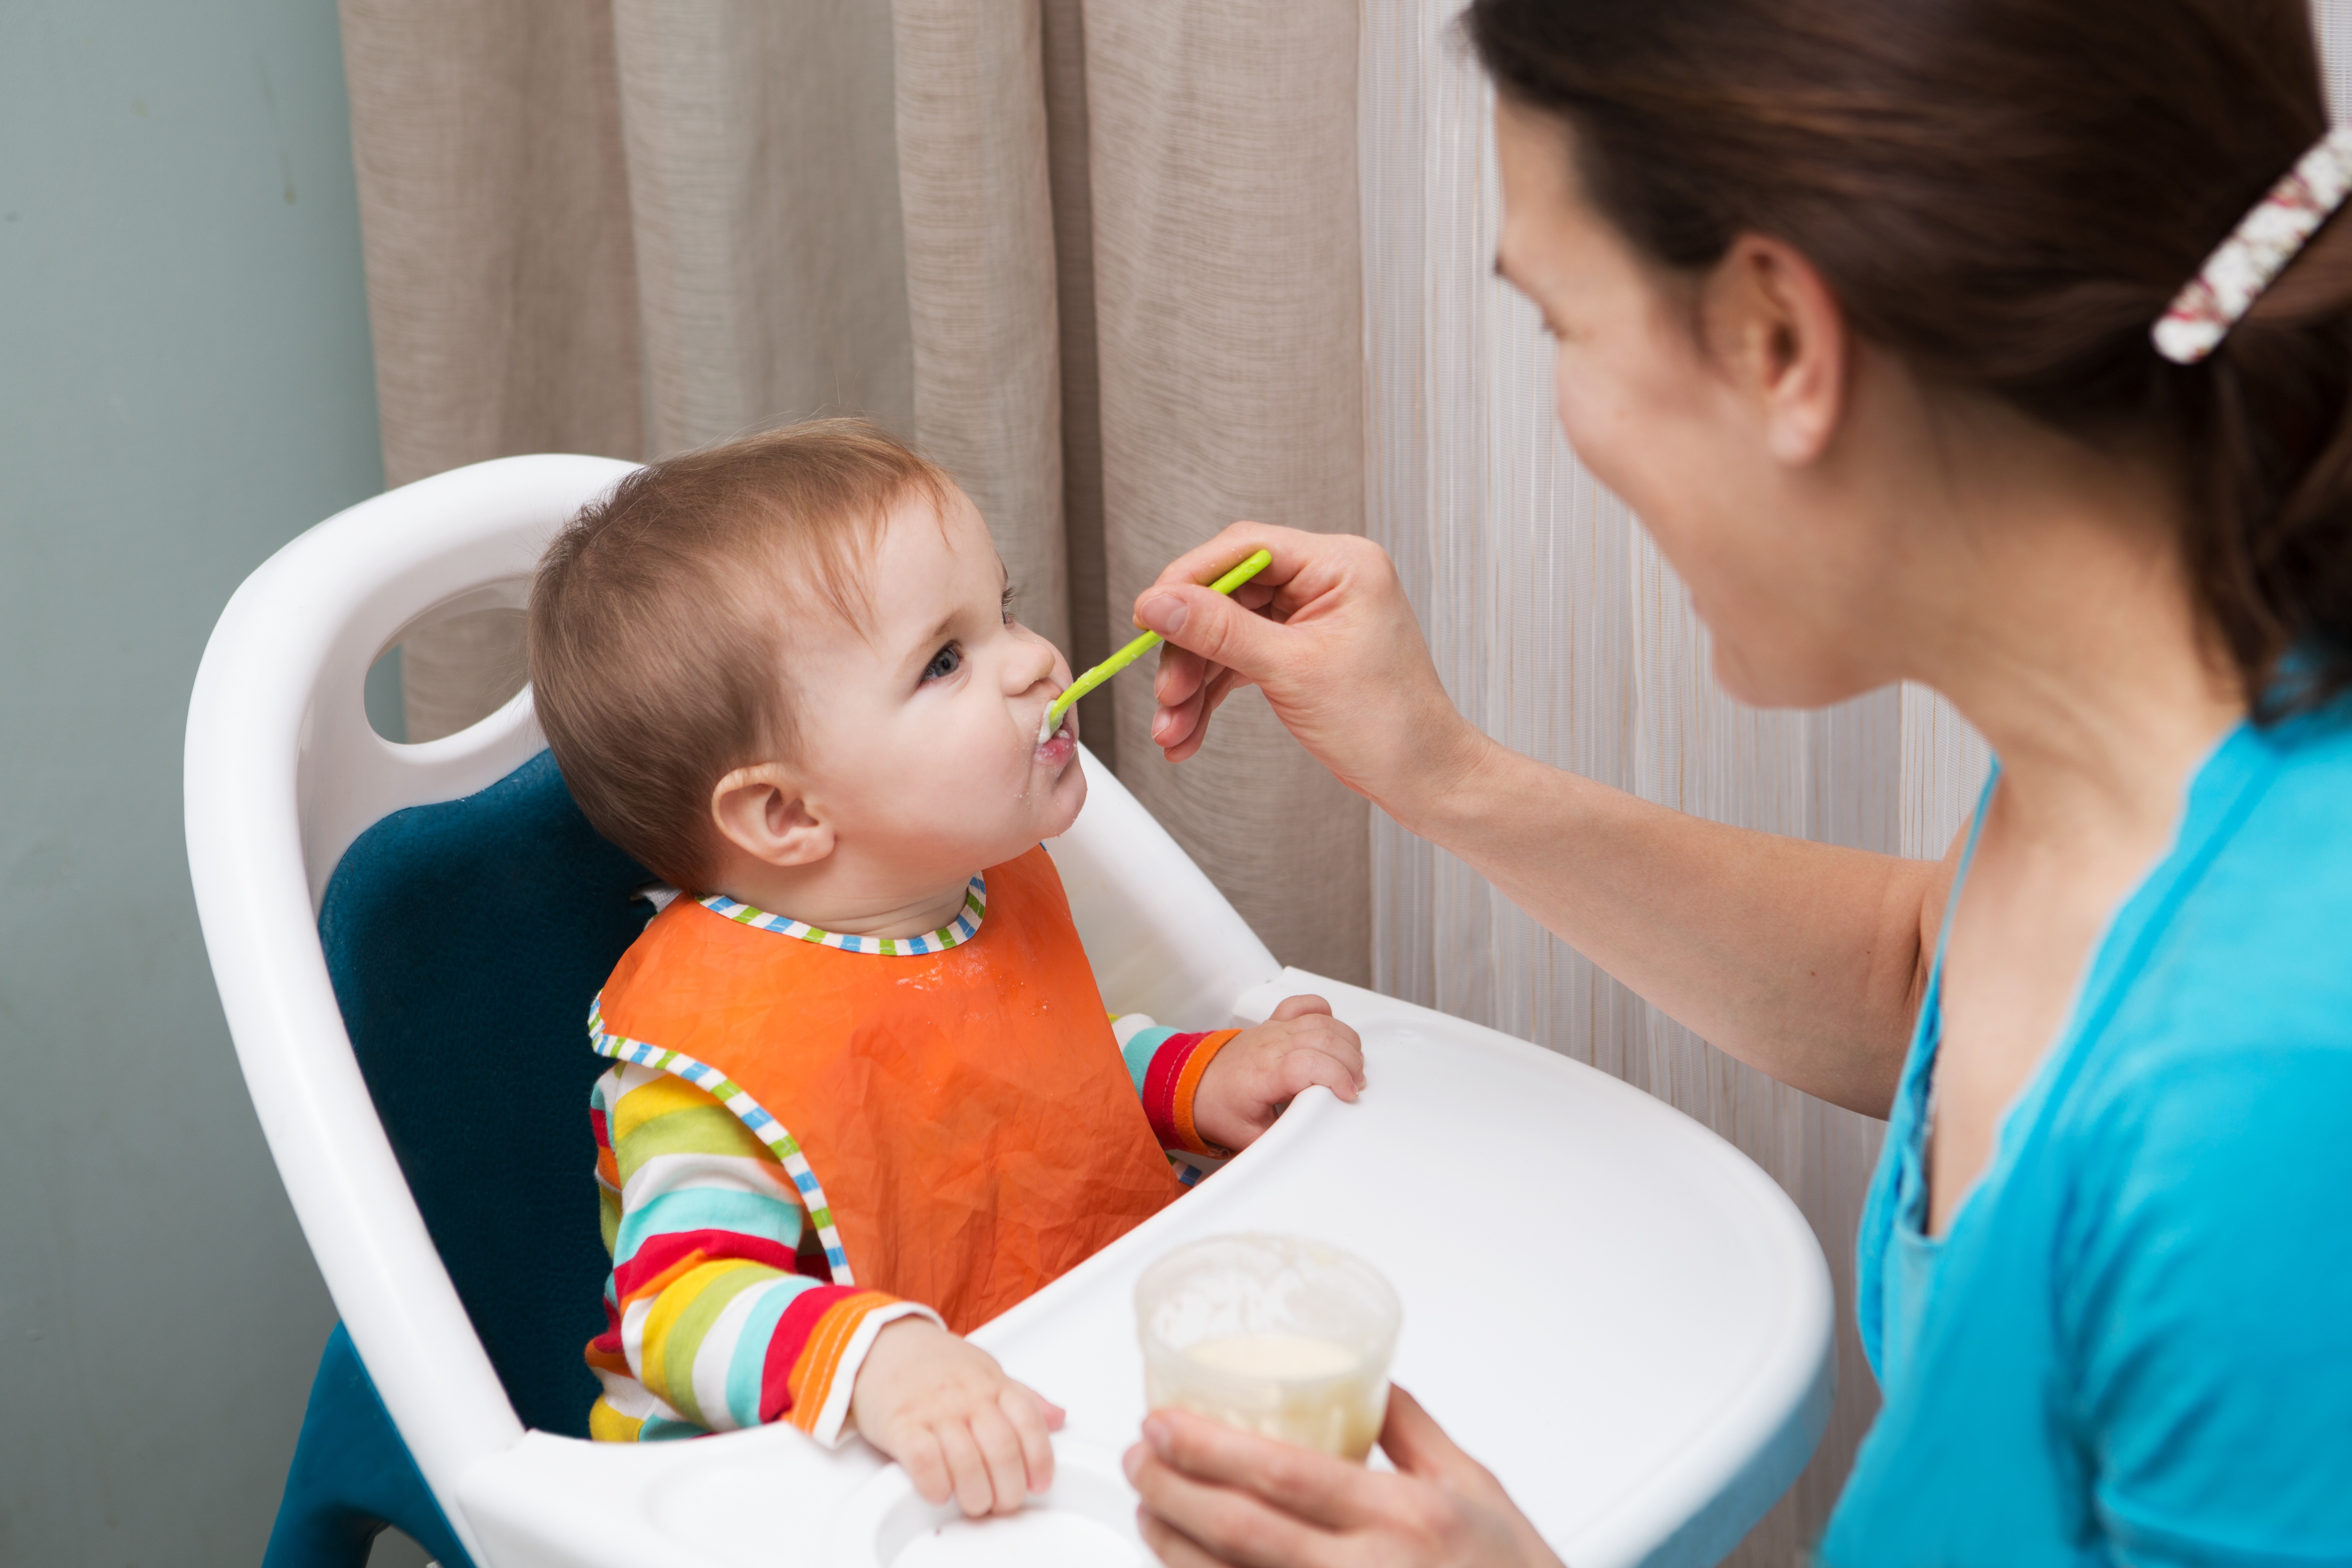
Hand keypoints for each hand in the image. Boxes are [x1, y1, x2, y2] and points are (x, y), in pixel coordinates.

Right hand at [850, 1316, 1064, 1517]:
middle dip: (1009, 1489)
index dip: (1040, 1460)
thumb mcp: (985, 1370)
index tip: (1039, 1485)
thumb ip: (1022, 1398)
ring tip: (976, 1503)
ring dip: (976, 1495)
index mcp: (992, 1384)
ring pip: (967, 1462)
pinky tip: (940, 1492)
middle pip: (1002, 1450)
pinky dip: (936, 1485)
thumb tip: (1058, 1417)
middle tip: (1004, 1503)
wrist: (880, 1345)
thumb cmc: (935, 1362)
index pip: (1029, 1423)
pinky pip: (925, 1461)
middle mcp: (967, 1397)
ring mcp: (934, 1410)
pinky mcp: (901, 1424)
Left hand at [1125, 1388, 1561, 1567]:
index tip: (1163, 1423)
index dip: (1210, 1448)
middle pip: (1242, 1534)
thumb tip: (1369, 1383)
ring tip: (1150, 1511)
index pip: (1284, 1477)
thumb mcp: (1477, 1488)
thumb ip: (1414, 1433)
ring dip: (1175, 1550)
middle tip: (1141, 1459)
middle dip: (1174, 1492)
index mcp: (1405, 1519)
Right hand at [1134, 526, 1489, 832]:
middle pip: (1227, 596)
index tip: (1149, 616)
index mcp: (1340, 564)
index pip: (1243, 548)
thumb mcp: (1292, 671)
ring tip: (1173, 729)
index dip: (1188, 580)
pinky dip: (1212, 696)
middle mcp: (1326, 582)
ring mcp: (1311, 618)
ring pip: (1226, 635)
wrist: (1423, 778)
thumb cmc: (1388, 723)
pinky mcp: (1300, 652)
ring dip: (1194, 684)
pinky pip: (1240, 662)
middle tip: (1165, 693)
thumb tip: (1160, 602)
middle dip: (1188, 651)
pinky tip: (1190, 730)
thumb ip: (1220, 632)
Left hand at [1191, 995, 1365, 1151]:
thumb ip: (1282, 1140)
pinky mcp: (1276, 1023)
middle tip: (1354, 1085)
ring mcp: (1274, 1031)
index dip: (1336, 1077)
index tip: (1348, 1095)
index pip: (1309, 1064)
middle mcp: (1271, 1046)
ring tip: (1352, 1065)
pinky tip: (1333, 1031)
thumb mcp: (1251, 1137)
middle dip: (1350, 1062)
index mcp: (1264, 1075)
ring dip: (1346, 1040)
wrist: (1194, 1085)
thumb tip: (1310, 1145)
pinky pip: (1305, 1004)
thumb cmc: (1220, 1107)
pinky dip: (1325, 1012)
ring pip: (1321, 1020)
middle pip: (1323, 1038)